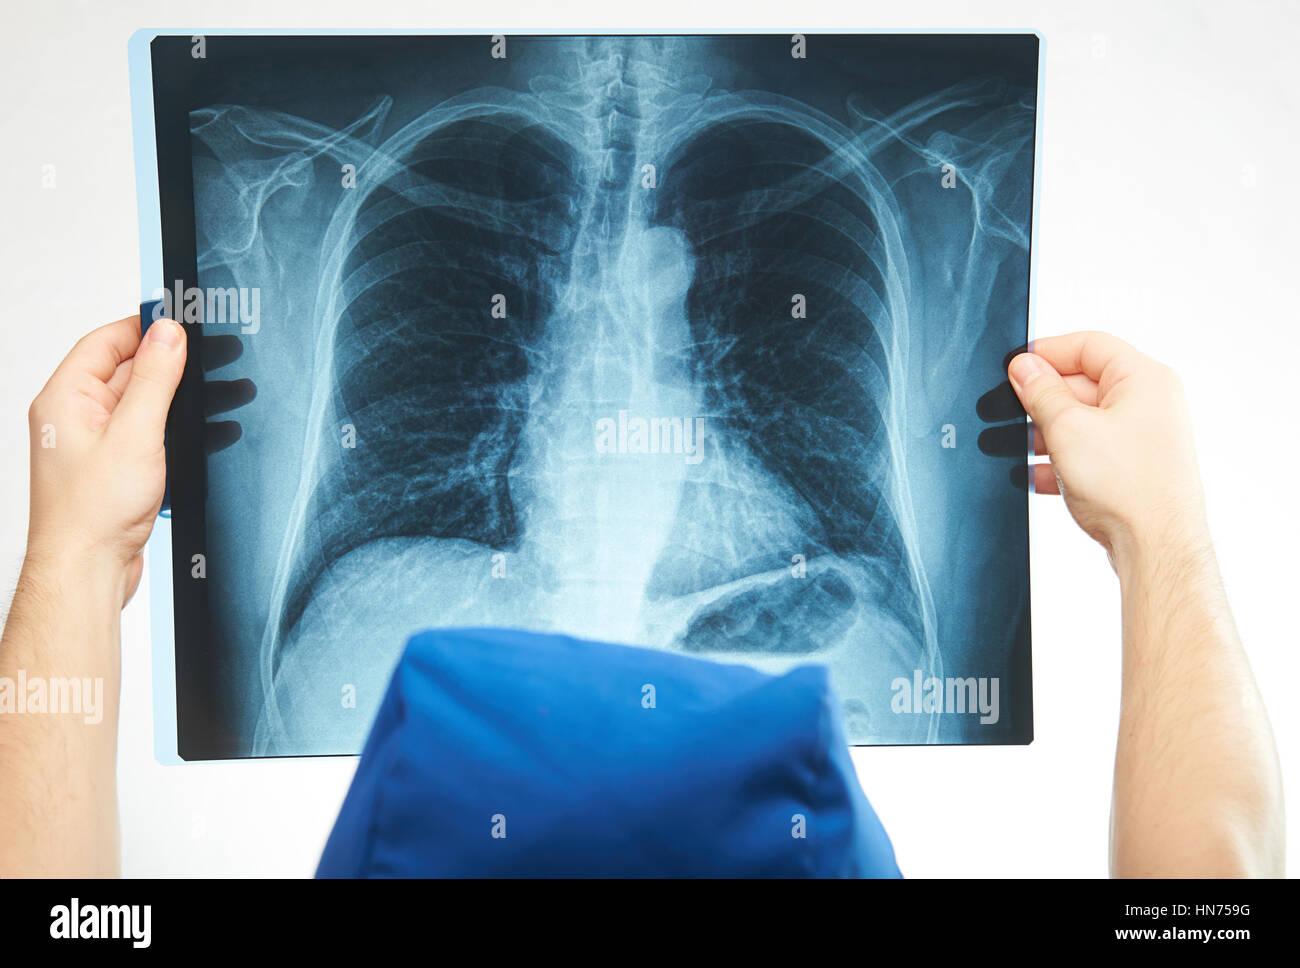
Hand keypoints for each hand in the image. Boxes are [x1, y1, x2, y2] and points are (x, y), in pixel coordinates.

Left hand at [25, 314, 186, 604]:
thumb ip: (154, 379)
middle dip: (174, 366)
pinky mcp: (114, 470)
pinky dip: (177, 431)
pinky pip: (149, 437)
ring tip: (225, 395)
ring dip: (181, 401)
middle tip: (214, 356)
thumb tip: (167, 332)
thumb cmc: (91, 513)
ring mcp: (94, 445)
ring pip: (144, 407)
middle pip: (128, 373)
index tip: (182, 321)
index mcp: (66, 398)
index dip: (144, 328)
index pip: (105, 342)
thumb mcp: (134, 434)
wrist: (85, 572)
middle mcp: (75, 417)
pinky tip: (207, 433)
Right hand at [1007, 331, 1207, 568]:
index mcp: (1144, 379)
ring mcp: (1142, 438)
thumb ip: (1041, 393)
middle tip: (1007, 410)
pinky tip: (1035, 476)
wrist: (1156, 547)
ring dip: (1045, 434)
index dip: (1047, 352)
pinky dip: (1060, 462)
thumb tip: (1024, 368)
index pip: (1089, 345)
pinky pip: (1088, 454)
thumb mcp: (1068, 428)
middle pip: (1083, 385)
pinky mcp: (1132, 469)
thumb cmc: (1129, 487)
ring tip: (1014, 447)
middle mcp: (1149, 404)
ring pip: (1082, 422)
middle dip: (1041, 400)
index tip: (1015, 367)